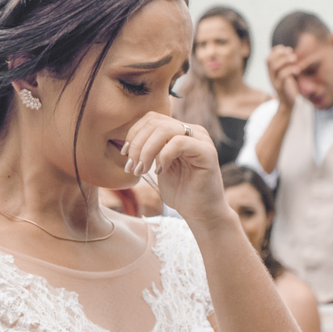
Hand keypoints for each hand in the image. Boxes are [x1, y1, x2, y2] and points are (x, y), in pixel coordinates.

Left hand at [122, 112, 228, 226]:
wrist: (200, 212)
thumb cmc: (179, 190)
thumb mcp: (156, 165)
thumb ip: (149, 149)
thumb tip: (127, 141)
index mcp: (180, 131)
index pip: (151, 119)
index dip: (134, 134)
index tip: (125, 155)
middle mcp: (192, 131)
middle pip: (155, 122)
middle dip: (137, 144)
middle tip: (132, 166)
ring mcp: (201, 139)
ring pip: (165, 130)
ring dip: (147, 151)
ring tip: (142, 170)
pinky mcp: (207, 152)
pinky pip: (179, 142)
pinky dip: (163, 156)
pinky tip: (160, 171)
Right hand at [266, 46, 300, 110]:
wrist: (288, 105)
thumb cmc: (290, 89)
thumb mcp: (287, 76)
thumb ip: (287, 67)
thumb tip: (291, 54)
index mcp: (271, 73)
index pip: (268, 59)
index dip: (275, 51)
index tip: (285, 49)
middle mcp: (271, 77)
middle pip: (269, 61)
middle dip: (280, 54)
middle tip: (292, 52)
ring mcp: (274, 82)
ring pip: (275, 67)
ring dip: (285, 59)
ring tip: (295, 58)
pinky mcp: (280, 88)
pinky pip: (282, 76)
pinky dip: (290, 70)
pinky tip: (297, 70)